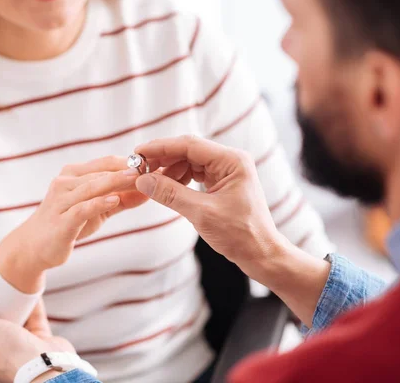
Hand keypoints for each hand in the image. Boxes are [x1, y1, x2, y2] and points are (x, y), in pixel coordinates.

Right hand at [0, 156, 146, 292]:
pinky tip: (114, 199)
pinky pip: (81, 208)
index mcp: (73, 174)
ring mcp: (60, 200)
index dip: (129, 162)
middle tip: (152, 168)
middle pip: (100, 172)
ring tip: (138, 179)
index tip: (153, 164)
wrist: (34, 247)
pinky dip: (98, 203)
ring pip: (92, 186)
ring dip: (116, 182)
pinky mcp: (60, 220)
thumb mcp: (97, 209)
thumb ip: (122, 199)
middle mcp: (65, 182)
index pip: (105, 162)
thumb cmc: (68, 224)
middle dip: (127, 171)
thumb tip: (149, 191)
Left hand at [0, 297, 73, 382]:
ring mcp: (25, 349)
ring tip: (9, 291)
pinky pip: (36, 319)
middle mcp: (5, 358)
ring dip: (16, 309)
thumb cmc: (12, 356)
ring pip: (18, 324)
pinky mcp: (42, 340)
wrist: (47, 362)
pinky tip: (30, 293)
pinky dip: (34, 306)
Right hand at [134, 135, 281, 269]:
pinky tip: (166, 188)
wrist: (261, 254)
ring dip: (169, 170)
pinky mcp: (222, 183)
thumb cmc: (240, 234)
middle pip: (188, 151)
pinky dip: (178, 179)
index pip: (189, 145)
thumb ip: (171, 194)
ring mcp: (227, 171)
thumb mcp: (201, 213)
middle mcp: (231, 161)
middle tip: (139, 169)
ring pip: (189, 162)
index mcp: (232, 161)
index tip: (138, 153)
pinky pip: (195, 174)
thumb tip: (142, 180)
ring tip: (151, 182)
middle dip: (163, 159)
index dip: (161, 147)